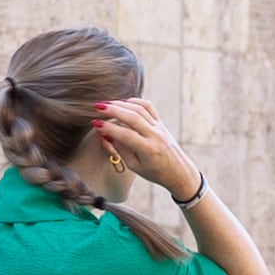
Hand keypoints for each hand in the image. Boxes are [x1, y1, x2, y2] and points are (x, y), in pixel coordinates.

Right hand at [84, 96, 198, 195]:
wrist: (179, 171)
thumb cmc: (155, 172)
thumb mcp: (135, 166)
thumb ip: (121, 149)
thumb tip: (107, 134)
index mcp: (149, 150)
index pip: (126, 135)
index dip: (109, 128)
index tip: (95, 124)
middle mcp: (155, 135)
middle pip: (133, 117)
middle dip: (113, 110)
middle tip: (97, 107)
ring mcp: (160, 127)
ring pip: (140, 109)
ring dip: (121, 104)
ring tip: (106, 104)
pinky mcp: (161, 122)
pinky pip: (148, 107)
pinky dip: (135, 102)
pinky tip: (123, 103)